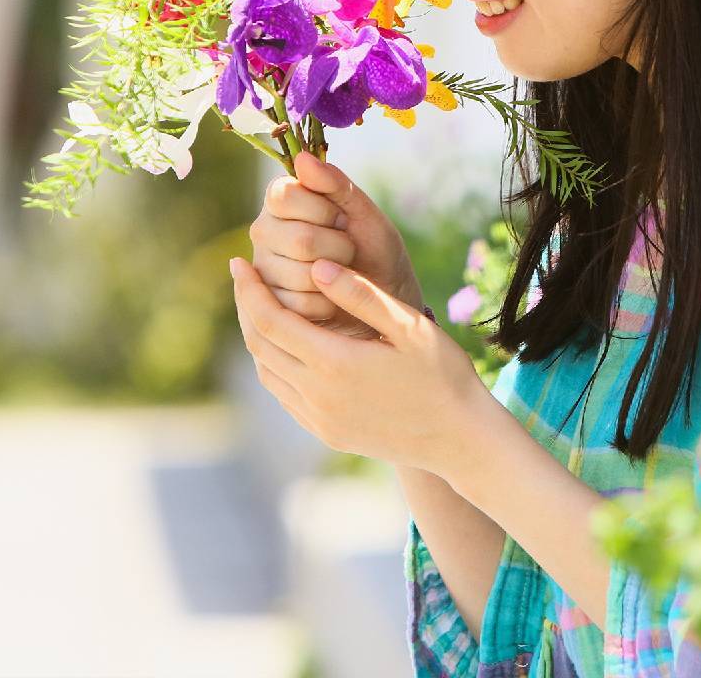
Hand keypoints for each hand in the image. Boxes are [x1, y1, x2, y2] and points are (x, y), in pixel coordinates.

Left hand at [229, 253, 488, 475]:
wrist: (461, 439)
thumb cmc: (443, 374)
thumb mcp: (408, 326)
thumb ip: (361, 295)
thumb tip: (317, 266)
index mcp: (334, 364)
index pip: (270, 320)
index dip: (249, 288)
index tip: (239, 262)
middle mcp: (318, 396)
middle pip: (260, 345)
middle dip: (247, 307)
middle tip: (245, 276)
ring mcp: (320, 420)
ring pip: (267, 372)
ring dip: (257, 337)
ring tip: (260, 304)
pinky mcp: (328, 433)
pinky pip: (285, 395)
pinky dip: (274, 365)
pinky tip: (286, 344)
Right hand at [247, 150, 423, 340]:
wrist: (385, 305)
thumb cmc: (376, 253)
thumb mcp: (365, 216)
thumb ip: (336, 185)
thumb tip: (302, 158)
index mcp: (283, 201)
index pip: (284, 196)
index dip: (322, 210)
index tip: (340, 218)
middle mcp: (265, 231)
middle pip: (298, 238)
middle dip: (339, 249)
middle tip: (348, 252)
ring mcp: (263, 269)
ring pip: (299, 274)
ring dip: (336, 278)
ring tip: (341, 275)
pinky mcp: (269, 305)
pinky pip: (298, 304)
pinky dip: (327, 303)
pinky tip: (332, 299)